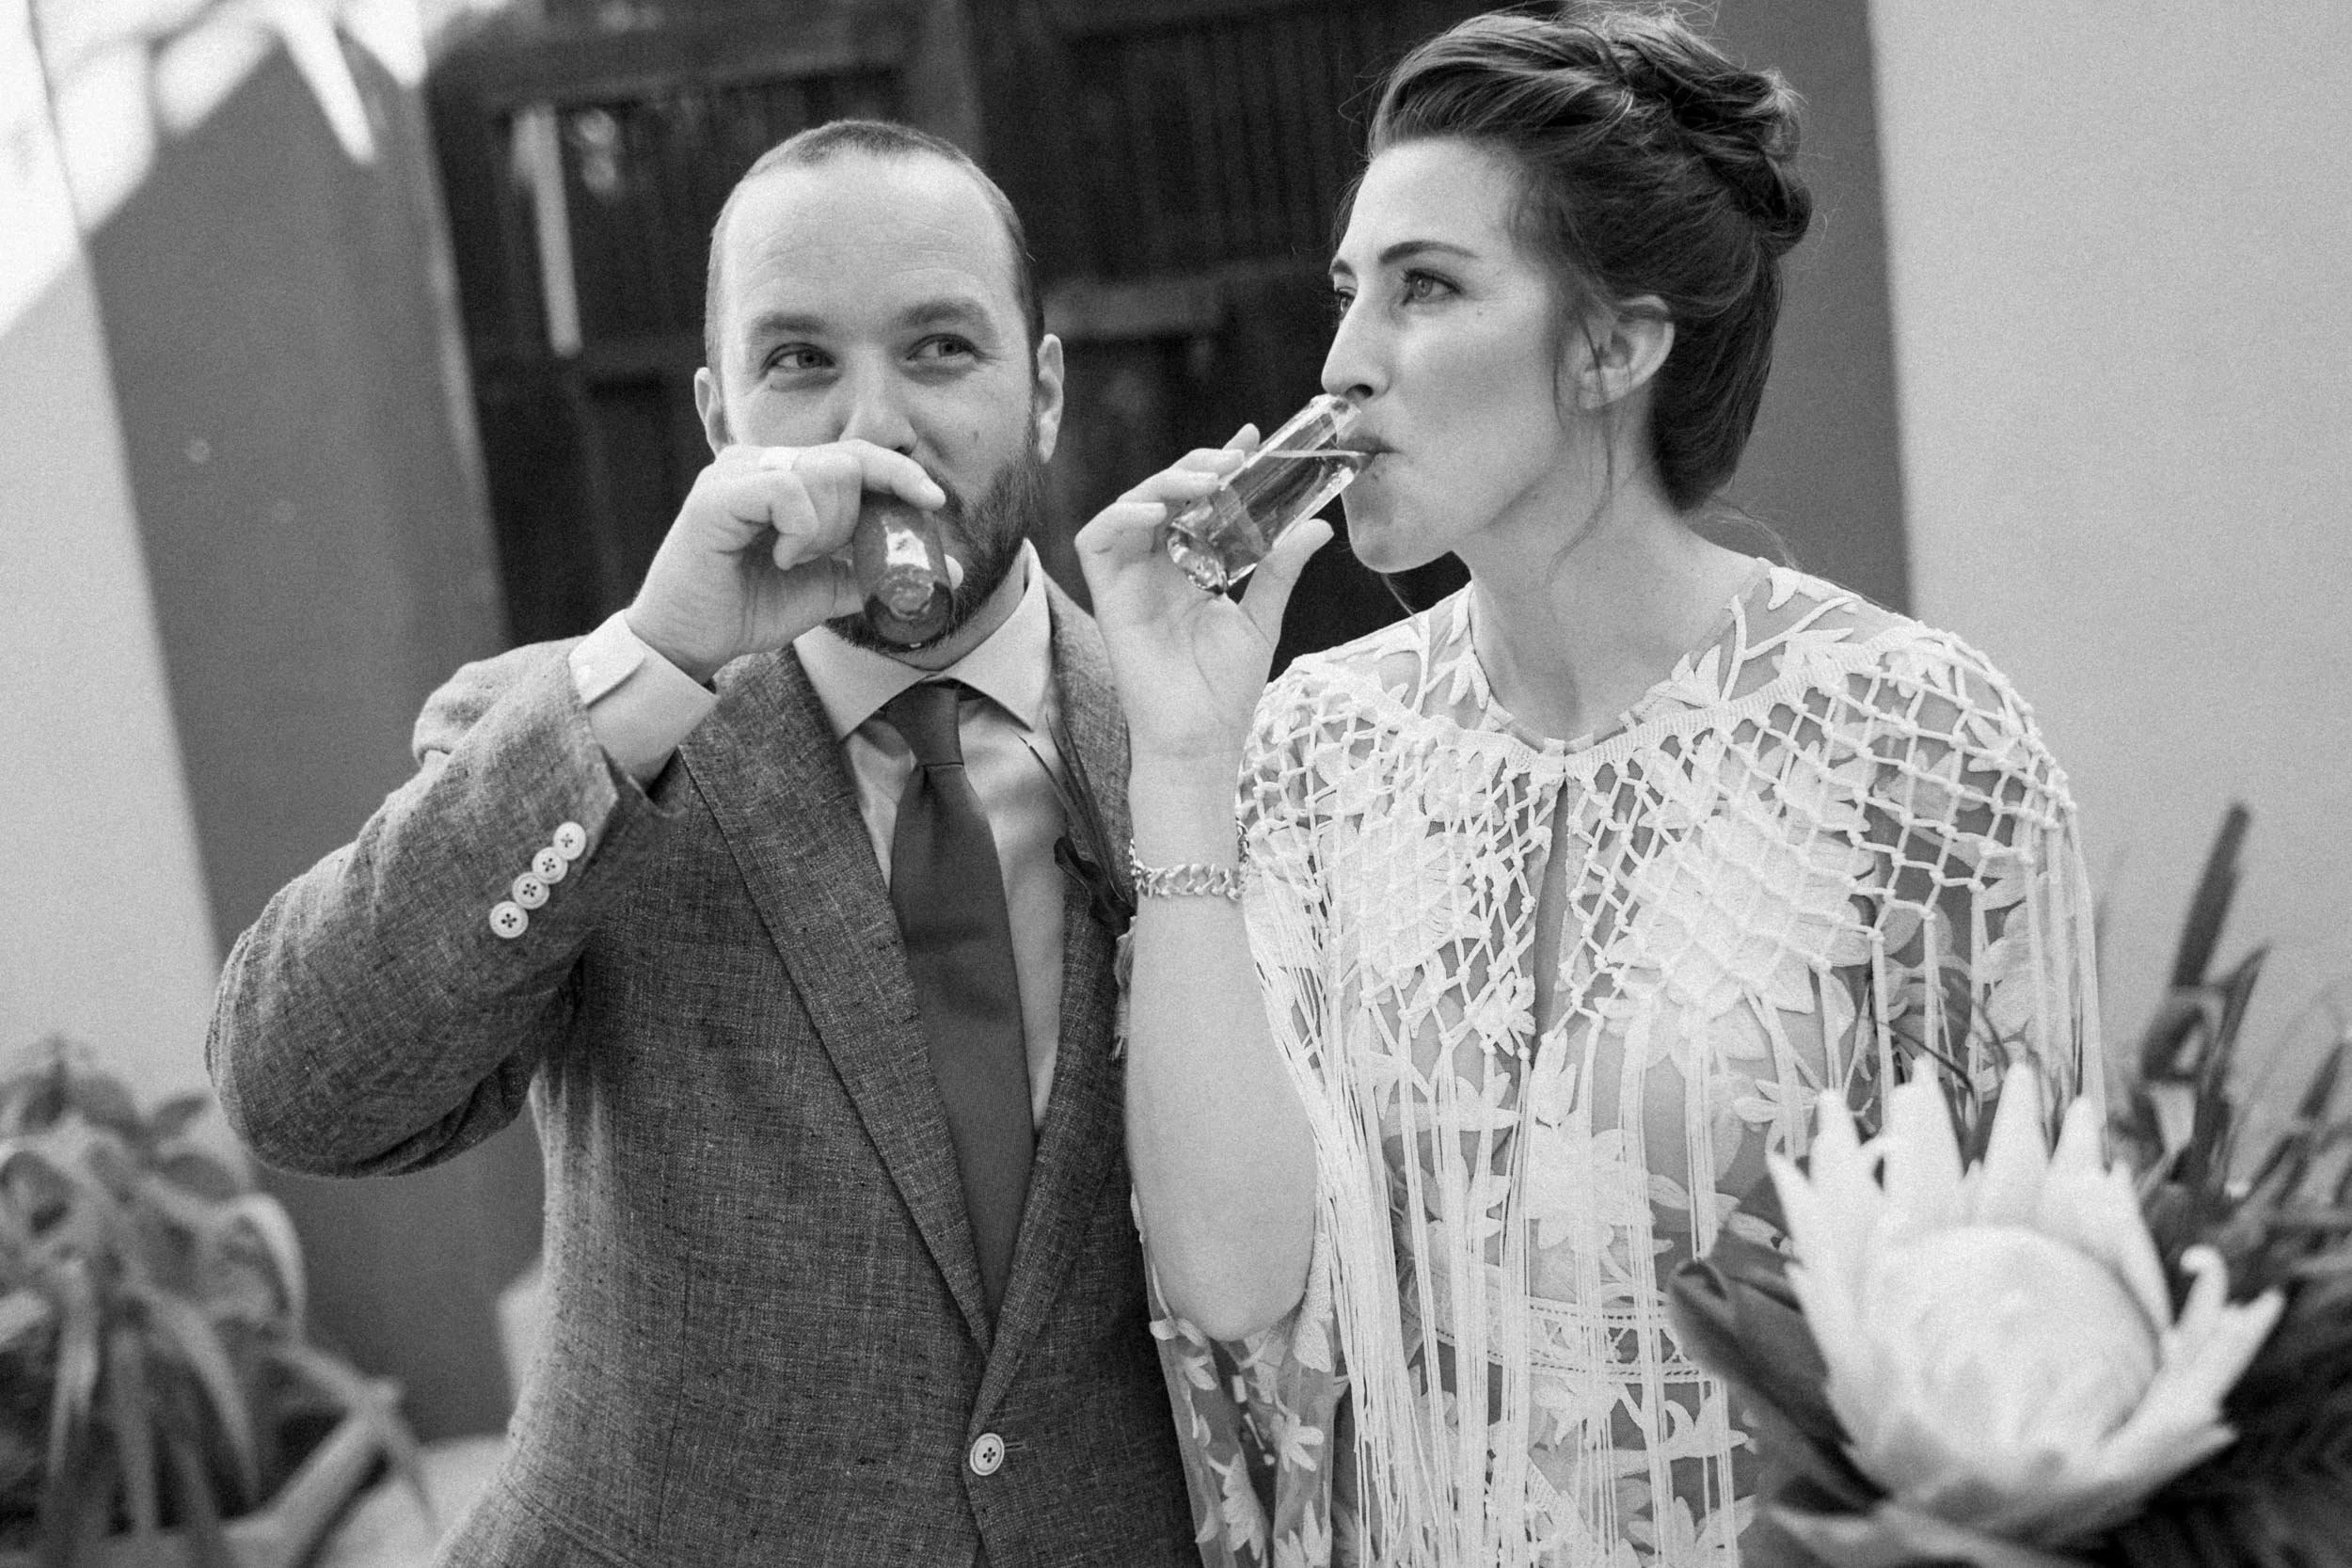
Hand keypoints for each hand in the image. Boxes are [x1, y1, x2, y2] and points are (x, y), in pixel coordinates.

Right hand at [625, 440, 946, 681]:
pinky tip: (779, 555)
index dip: (899, 472)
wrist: (689, 642)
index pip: (856, 455)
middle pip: (847, 459)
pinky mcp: (716, 496)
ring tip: (794, 558)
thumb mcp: (826, 589)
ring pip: (822, 471)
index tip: (934, 502)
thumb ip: (876, 573)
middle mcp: (760, 462)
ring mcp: (735, 473)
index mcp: (786, 476)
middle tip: (834, 552)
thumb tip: (947, 569)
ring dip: (827, 526)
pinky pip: (787, 490)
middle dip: (860, 512)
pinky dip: (799, 528)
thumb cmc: (748, 607)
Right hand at [1075, 428, 1331, 777]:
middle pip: (1163, 495)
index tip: (1251, 439)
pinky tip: (1156, 514)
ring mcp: (1130, 581)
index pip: (1199, 502)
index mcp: (1191, 569)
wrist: (1202, 741)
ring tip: (1202, 481)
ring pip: (1129, 507)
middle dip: (1194, 467)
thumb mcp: (1262, 619)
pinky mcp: (1107, 597)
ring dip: (1161, 484)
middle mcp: (1156, 568)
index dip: (1218, 465)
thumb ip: (1279, 569)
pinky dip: (1120, 517)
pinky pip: (1095, 540)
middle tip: (1231, 459)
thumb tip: (1316, 524)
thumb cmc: (1225, 692)